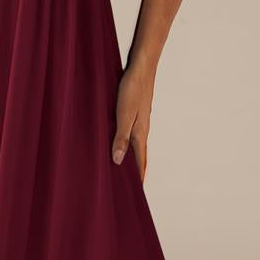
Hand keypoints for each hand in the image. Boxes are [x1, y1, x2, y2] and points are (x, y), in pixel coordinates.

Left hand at [112, 63, 154, 183]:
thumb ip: (120, 138)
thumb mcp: (123, 115)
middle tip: (134, 185)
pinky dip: (129, 144)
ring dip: (134, 158)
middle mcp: (142, 129)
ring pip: (137, 144)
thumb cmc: (132, 89)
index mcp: (140, 133)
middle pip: (141, 155)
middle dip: (138, 171)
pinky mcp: (136, 112)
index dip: (138, 176)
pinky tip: (123, 142)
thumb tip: (117, 161)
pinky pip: (133, 134)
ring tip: (128, 168)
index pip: (140, 161)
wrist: (142, 67)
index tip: (138, 192)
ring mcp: (140, 121)